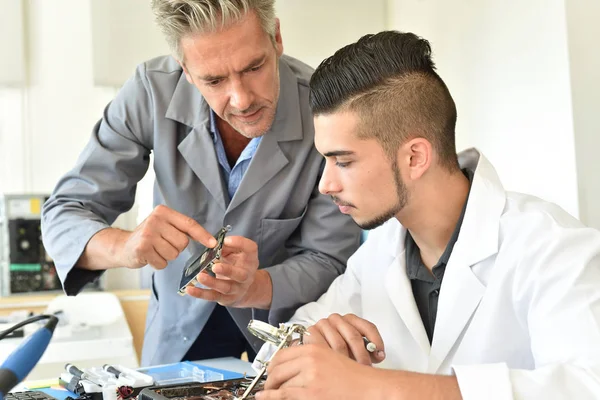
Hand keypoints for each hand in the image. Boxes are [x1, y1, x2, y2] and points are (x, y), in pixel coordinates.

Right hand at [119, 205, 215, 269]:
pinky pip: (163, 263)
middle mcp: (155, 220)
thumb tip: (209, 240)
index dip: (202, 235)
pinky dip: (158, 264)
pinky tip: (149, 256)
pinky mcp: (142, 248)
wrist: (123, 246)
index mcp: (164, 212)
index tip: (213, 244)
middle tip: (162, 245)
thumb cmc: (150, 237)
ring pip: (173, 254)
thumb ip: (182, 229)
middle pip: (183, 242)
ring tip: (155, 250)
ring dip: (167, 257)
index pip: (189, 224)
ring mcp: (147, 233)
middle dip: (176, 248)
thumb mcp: (165, 226)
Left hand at [185, 235, 264, 306]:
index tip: (225, 240)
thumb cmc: (236, 265)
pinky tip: (190, 289)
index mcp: (250, 259)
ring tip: (200, 276)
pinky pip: (213, 296)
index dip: (239, 243)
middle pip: (241, 274)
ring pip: (226, 288)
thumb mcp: (234, 252)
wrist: (243, 288)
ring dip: (212, 282)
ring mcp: (237, 289)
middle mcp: (247, 275)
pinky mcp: (226, 299)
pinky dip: (201, 293)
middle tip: (215, 266)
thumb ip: (226, 246)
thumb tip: (213, 243)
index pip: (250, 248)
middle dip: (228, 270)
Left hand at [256, 344, 381, 399]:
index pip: (282, 355)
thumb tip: (288, 367)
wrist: (369, 387)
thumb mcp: (329, 358)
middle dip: (269, 379)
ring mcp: (310, 376)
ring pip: (281, 383)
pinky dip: (272, 397)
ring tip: (269, 394)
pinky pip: (284, 394)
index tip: (269, 372)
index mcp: (313, 348)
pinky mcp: (312, 393)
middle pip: (278, 368)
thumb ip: (310, 359)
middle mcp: (310, 359)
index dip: (272, 365)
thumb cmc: (353, 376)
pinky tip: (265, 398)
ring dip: (274, 390)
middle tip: (266, 386)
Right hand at [302, 313, 384, 364]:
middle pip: (354, 336)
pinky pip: (323, 347)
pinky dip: (331, 357)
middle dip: (362, 356)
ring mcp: (323, 324)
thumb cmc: (338, 349)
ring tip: (351, 371)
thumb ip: (367, 349)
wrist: (313, 350)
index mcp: (351, 319)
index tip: (380, 355)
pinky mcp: (312, 332)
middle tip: (365, 368)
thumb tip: (379, 356)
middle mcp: (337, 319)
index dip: (376, 341)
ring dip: (347, 360)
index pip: (368, 327)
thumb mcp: (355, 348)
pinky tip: (335, 365)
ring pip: (339, 344)